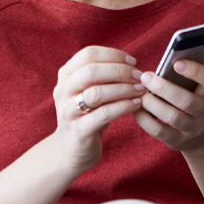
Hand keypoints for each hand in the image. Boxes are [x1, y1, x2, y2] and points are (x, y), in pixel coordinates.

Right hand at [51, 46, 146, 173]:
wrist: (71, 149)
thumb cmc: (88, 115)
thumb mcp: (91, 91)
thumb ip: (104, 76)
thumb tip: (132, 65)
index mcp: (66, 75)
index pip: (89, 54)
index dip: (114, 55)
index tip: (133, 62)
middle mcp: (63, 90)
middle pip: (92, 70)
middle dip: (120, 71)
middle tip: (139, 76)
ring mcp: (68, 111)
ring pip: (96, 92)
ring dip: (123, 88)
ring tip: (140, 90)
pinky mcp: (78, 130)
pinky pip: (104, 114)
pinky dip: (123, 106)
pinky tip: (136, 104)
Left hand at [134, 49, 203, 151]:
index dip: (195, 71)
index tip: (176, 62)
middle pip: (186, 101)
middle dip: (164, 88)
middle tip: (145, 76)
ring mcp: (192, 128)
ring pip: (171, 117)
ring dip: (152, 103)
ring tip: (139, 90)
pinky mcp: (177, 140)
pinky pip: (158, 131)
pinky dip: (144, 118)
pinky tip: (136, 105)